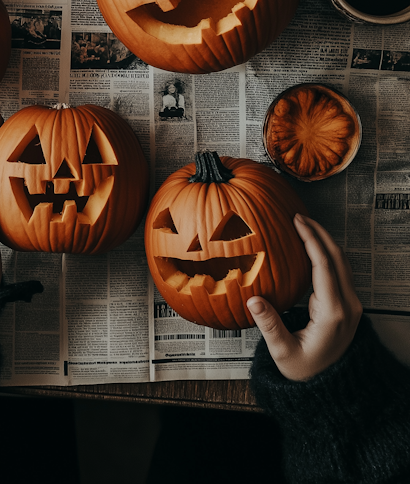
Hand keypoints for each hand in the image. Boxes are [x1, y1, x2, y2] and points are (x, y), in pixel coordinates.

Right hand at [247, 213, 361, 380]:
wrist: (328, 387)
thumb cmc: (304, 370)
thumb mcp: (283, 351)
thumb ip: (269, 324)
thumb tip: (252, 300)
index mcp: (332, 312)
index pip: (324, 265)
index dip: (311, 239)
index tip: (297, 221)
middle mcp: (347, 305)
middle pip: (337, 257)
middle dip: (318, 232)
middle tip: (298, 216)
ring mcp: (351, 304)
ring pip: (341, 262)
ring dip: (324, 241)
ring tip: (303, 226)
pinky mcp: (347, 305)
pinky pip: (339, 271)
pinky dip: (326, 254)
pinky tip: (310, 247)